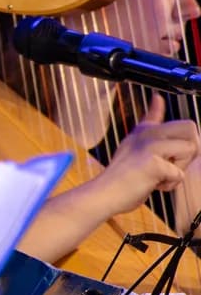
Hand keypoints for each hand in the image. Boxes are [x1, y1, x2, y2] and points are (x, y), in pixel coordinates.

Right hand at [92, 94, 199, 213]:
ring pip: (191, 149)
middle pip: (190, 127)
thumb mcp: (133, 149)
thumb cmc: (121, 179)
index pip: (155, 110)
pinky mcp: (153, 163)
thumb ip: (150, 132)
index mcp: (142, 131)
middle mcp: (146, 134)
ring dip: (180, 168)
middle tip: (171, 162)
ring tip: (159, 175)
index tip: (157, 99)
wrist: (104, 194)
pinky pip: (180, 174)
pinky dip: (169, 184)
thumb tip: (157, 103)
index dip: (158, 105)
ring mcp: (149, 146)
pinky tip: (152, 184)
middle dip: (189, 149)